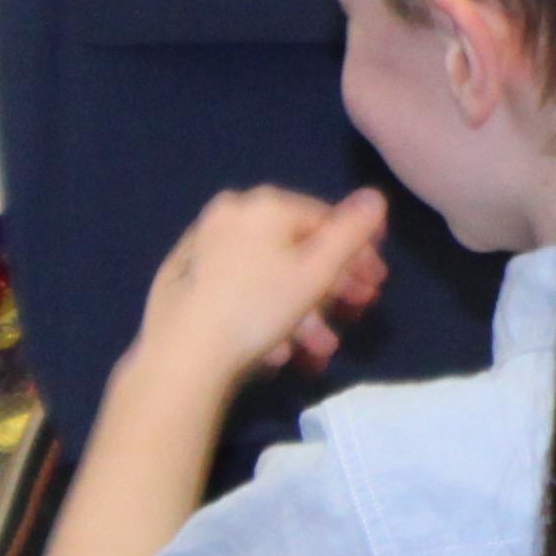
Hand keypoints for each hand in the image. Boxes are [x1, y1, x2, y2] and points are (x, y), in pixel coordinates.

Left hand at [129, 186, 389, 383]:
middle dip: (331, 290)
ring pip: (268, 276)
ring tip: (319, 350)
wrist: (179, 358)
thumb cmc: (256, 309)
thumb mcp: (317, 272)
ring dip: (302, 313)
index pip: (325, 220)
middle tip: (354, 316)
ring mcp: (201, 248)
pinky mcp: (181, 282)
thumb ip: (352, 231)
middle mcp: (230, 215)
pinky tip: (279, 351)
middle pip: (296, 250)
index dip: (358, 253)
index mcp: (264, 205)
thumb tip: (374, 197)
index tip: (375, 285)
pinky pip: (238, 290)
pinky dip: (263, 315)